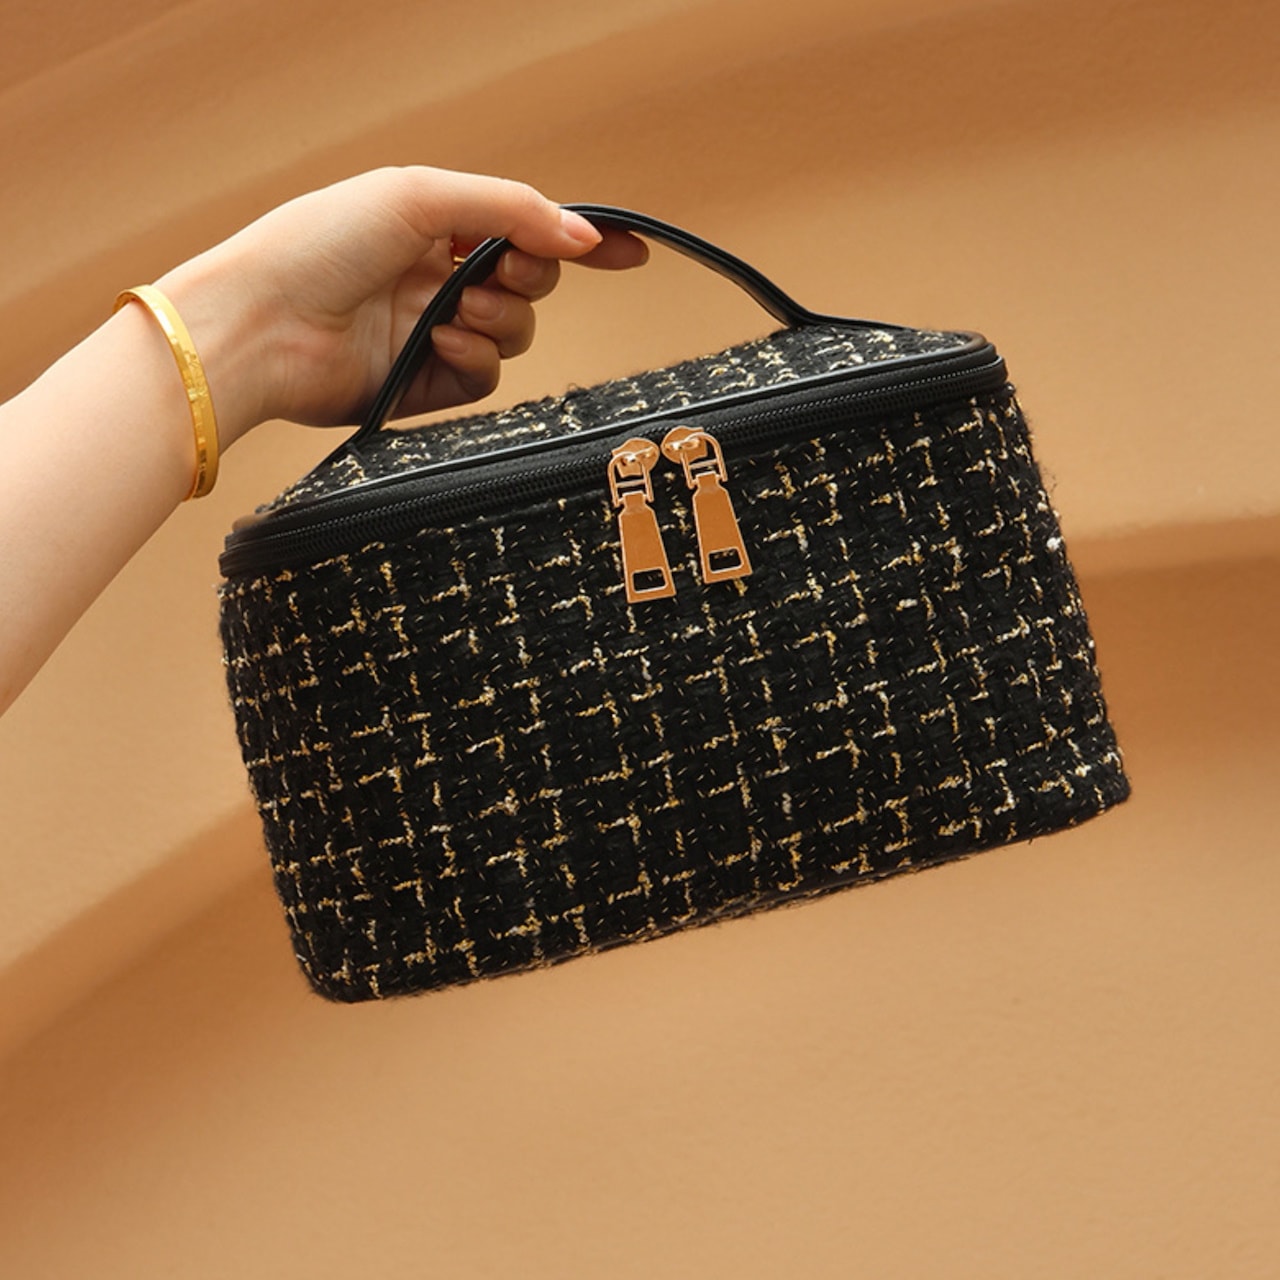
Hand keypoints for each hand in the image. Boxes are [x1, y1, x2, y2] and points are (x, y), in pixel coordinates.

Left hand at [156, 166, 646, 442]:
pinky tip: (440, 343)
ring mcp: (435, 332)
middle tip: (499, 275)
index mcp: (436, 224)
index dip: (579, 241)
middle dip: (530, 277)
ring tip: (454, 311)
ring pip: (515, 332)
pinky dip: (475, 358)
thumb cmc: (317, 245)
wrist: (264, 324)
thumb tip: (583, 236)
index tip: (630, 252)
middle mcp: (438, 277)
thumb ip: (512, 210)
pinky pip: (486, 377)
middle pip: (531, 283)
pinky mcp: (426, 385)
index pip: (526, 229)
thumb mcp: (420, 195)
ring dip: (498, 319)